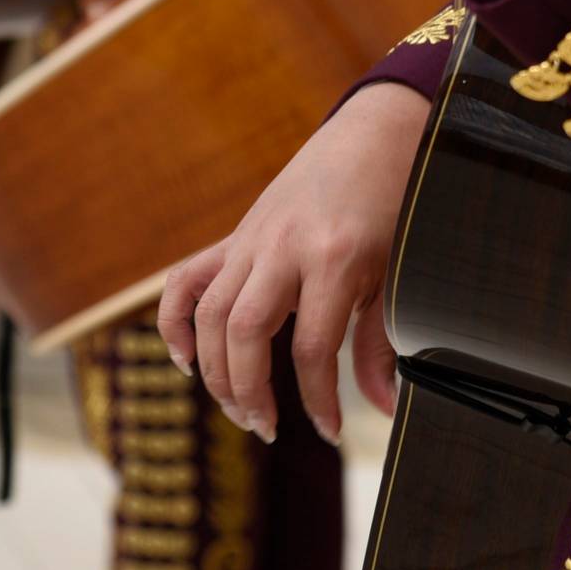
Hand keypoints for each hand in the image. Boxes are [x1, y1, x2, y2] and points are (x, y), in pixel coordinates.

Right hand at [159, 81, 429, 443]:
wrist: (371, 137)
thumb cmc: (391, 207)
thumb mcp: (395, 274)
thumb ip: (380, 343)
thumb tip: (384, 407)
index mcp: (332, 259)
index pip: (311, 349)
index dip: (318, 400)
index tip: (330, 432)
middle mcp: (282, 249)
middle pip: (245, 332)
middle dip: (248, 391)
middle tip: (265, 428)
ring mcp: (251, 240)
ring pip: (212, 313)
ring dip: (214, 371)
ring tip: (239, 409)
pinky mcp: (235, 237)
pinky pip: (186, 280)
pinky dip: (176, 322)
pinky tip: (185, 360)